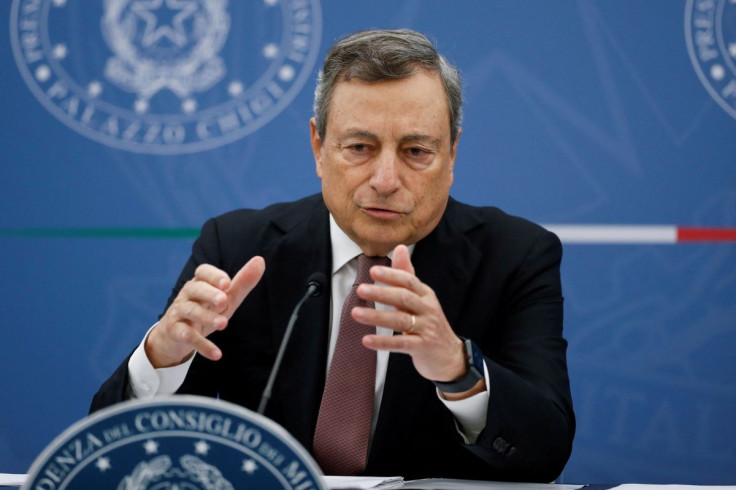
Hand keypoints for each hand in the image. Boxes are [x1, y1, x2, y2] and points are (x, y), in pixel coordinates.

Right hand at [145, 257, 265, 367]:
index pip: (203, 272)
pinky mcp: (175, 331)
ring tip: (223, 324)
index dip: (214, 276)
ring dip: (206, 317)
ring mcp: (180, 312)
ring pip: (190, 311)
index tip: (227, 282)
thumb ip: (242, 282)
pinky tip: (216, 354)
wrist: (176, 335)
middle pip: (195, 289)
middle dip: (209, 294)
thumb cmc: (206, 310)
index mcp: (201, 283)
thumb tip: (260, 261)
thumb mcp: (226, 298)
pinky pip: (187, 336)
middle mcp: (188, 294)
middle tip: (223, 301)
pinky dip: (202, 345)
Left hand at [355, 245, 467, 383]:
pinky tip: (367, 340)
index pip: (409, 281)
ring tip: (356, 314)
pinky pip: (401, 344)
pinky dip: (383, 342)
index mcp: (425, 295)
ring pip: (400, 320)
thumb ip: (407, 275)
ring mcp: (427, 329)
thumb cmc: (430, 323)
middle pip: (404, 298)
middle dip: (382, 293)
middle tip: (361, 290)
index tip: (373, 271)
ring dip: (377, 317)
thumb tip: (399, 247)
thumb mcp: (421, 298)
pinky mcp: (423, 347)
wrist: (450, 356)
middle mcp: (428, 309)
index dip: (391, 275)